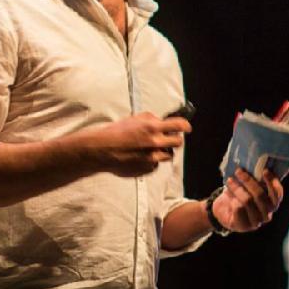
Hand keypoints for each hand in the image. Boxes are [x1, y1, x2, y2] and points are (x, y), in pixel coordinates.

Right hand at [72, 112, 191, 176]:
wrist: (102, 150)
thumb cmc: (116, 132)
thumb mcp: (135, 119)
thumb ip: (151, 120)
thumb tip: (163, 121)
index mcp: (152, 127)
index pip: (179, 125)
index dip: (185, 126)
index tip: (187, 128)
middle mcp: (155, 143)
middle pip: (178, 142)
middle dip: (175, 139)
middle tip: (169, 139)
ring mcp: (152, 157)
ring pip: (168, 155)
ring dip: (163, 151)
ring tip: (149, 148)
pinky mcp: (147, 169)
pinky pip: (155, 164)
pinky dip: (151, 161)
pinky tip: (139, 157)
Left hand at [212, 168, 282, 231]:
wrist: (222, 210)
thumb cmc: (238, 195)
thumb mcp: (248, 186)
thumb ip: (256, 179)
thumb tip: (258, 162)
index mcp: (272, 204)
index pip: (277, 194)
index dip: (272, 182)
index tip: (265, 170)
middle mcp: (267, 215)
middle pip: (260, 196)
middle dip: (249, 181)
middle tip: (239, 171)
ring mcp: (256, 222)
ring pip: (248, 201)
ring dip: (237, 188)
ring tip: (230, 180)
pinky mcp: (244, 226)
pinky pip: (238, 209)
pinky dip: (232, 199)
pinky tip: (228, 195)